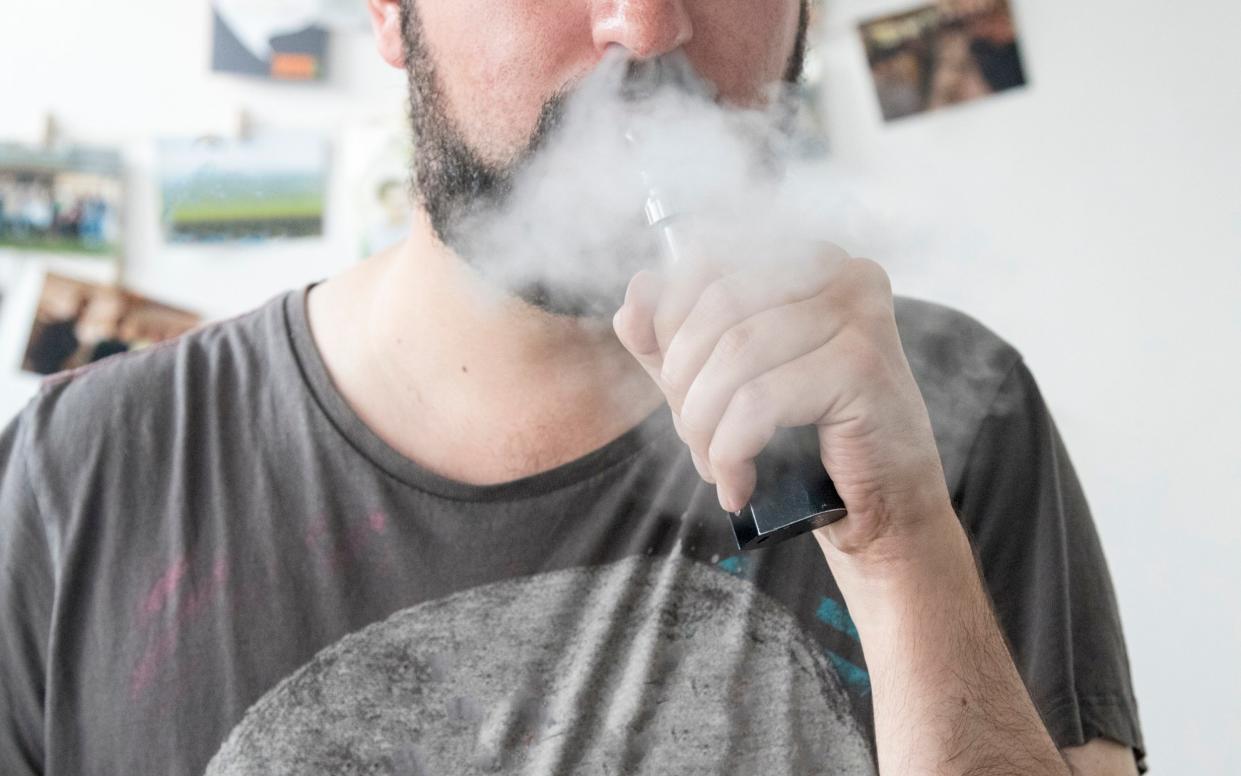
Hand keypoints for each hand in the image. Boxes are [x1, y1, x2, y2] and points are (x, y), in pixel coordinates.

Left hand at [612, 242, 953, 564]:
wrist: (879, 507)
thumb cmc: (804, 440)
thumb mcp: (718, 381)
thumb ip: (671, 335)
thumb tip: (636, 291)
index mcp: (807, 259)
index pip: (705, 262)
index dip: (669, 327)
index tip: (676, 387)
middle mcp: (840, 270)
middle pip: (717, 306)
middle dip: (685, 383)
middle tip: (692, 437)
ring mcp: (858, 312)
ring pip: (735, 353)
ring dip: (704, 424)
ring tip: (714, 468)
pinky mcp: (863, 365)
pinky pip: (759, 401)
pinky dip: (731, 451)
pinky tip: (738, 484)